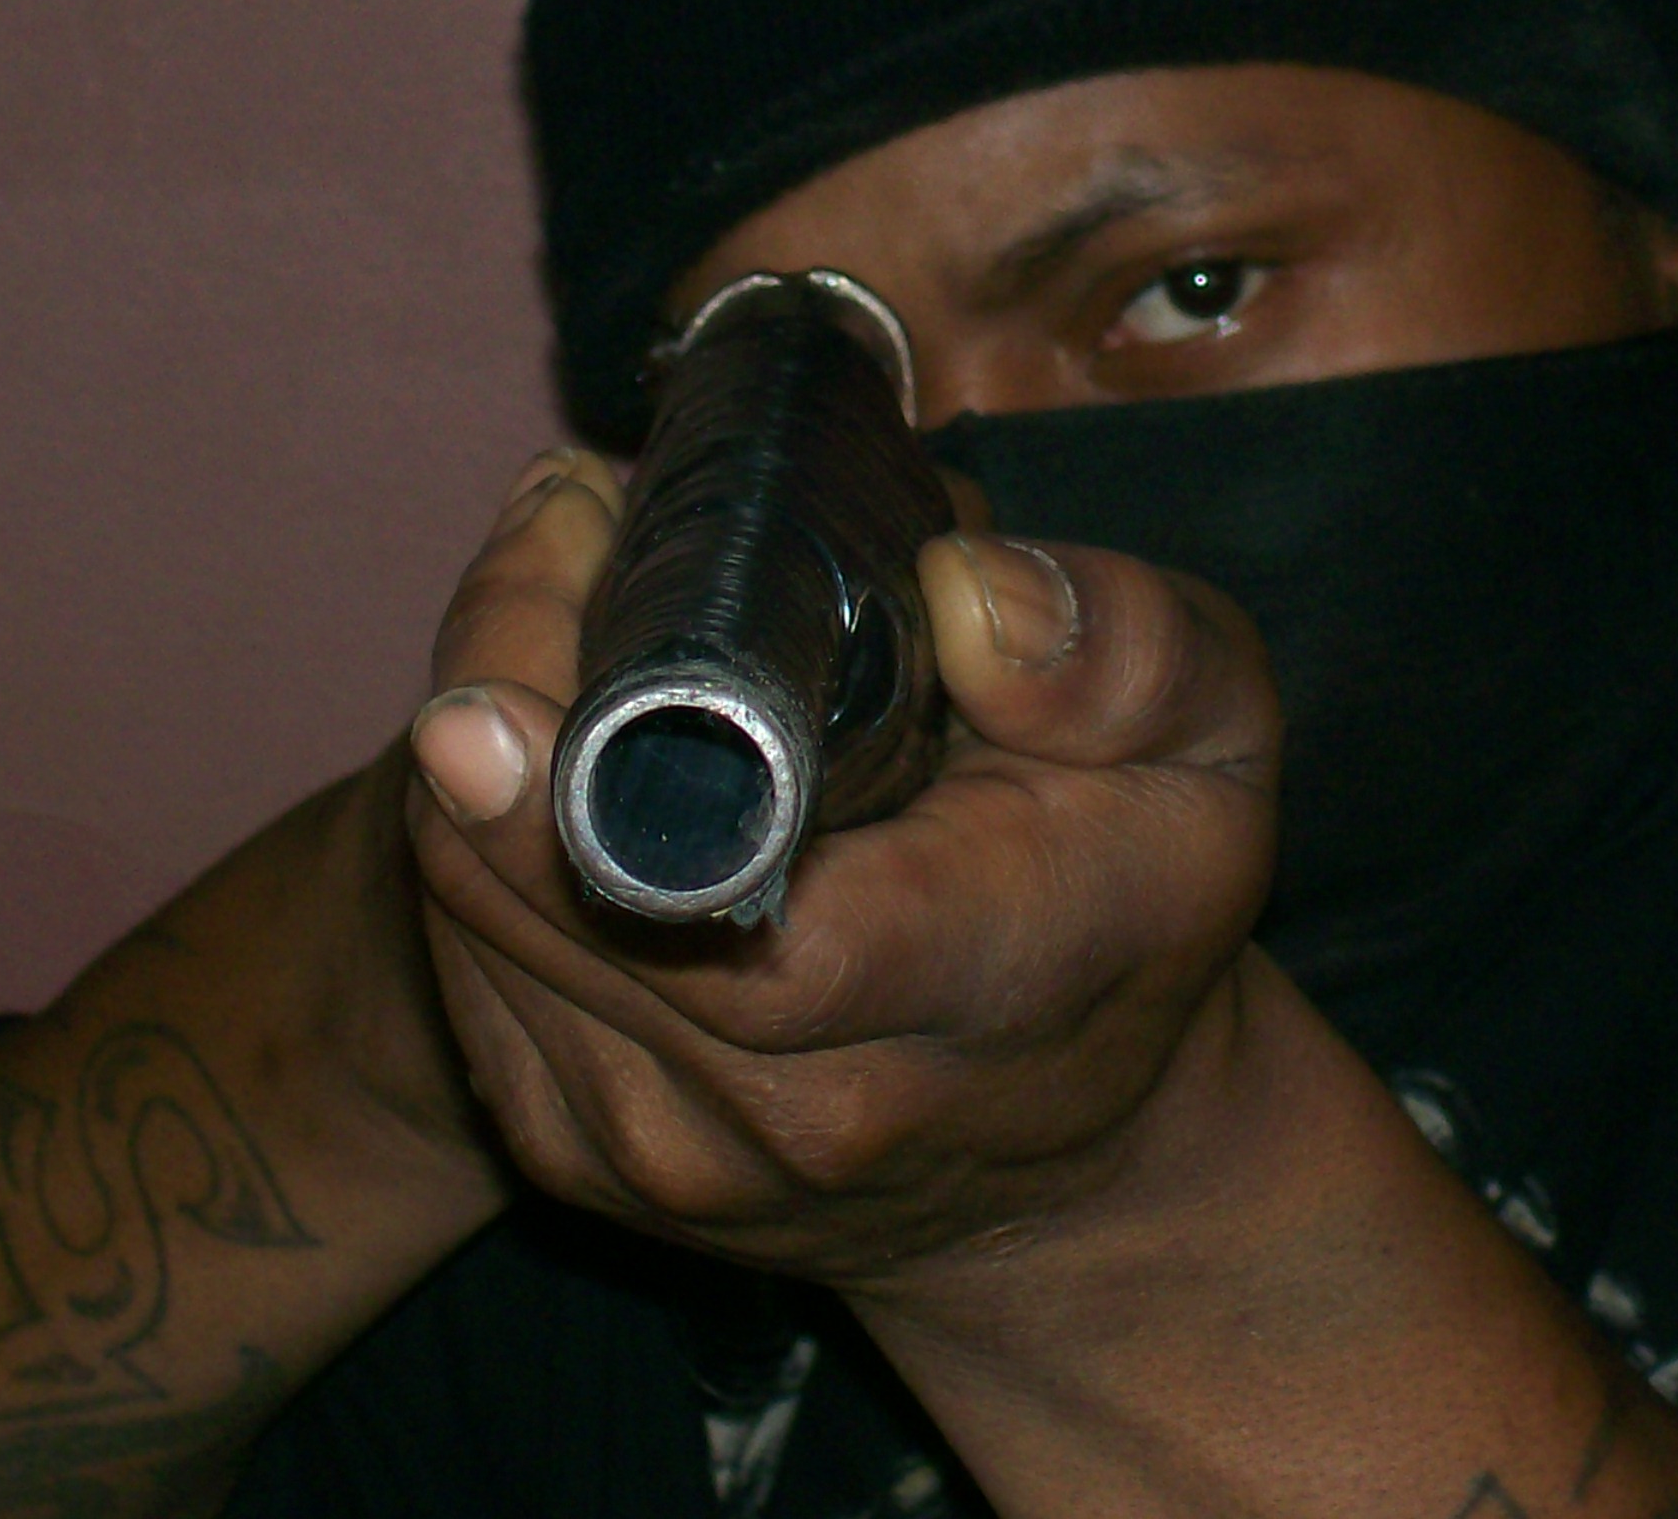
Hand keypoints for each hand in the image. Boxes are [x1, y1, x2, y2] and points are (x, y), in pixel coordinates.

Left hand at [400, 447, 1280, 1292]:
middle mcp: (797, 1109)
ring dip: (488, 727)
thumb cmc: (1138, 904)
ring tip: (567, 593)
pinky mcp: (579, 1162)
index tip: (540, 607)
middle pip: (549, 882)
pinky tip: (554, 735)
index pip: (746, 926)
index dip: (591, 771)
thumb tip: (961, 590)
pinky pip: (461, 956)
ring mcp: (668, 1157)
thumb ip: (1127, 650)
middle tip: (571, 513)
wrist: (1073, 1164)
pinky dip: (481, 823)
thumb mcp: (1216, 742)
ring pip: (472, 901)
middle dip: (518, 659)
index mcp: (975, 984)